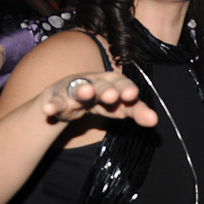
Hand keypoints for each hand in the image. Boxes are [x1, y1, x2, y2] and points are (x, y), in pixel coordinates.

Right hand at [42, 73, 158, 127]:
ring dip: (82, 90)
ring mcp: (75, 89)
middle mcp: (95, 83)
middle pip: (101, 85)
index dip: (126, 89)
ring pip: (79, 89)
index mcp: (113, 83)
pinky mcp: (58, 98)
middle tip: (111, 95)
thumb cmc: (101, 102)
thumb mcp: (120, 108)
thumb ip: (137, 112)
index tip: (131, 95)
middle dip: (106, 90)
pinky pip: (56, 102)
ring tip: (85, 92)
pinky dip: (53, 105)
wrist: (69, 99)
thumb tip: (154, 120)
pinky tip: (49, 109)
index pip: (122, 85)